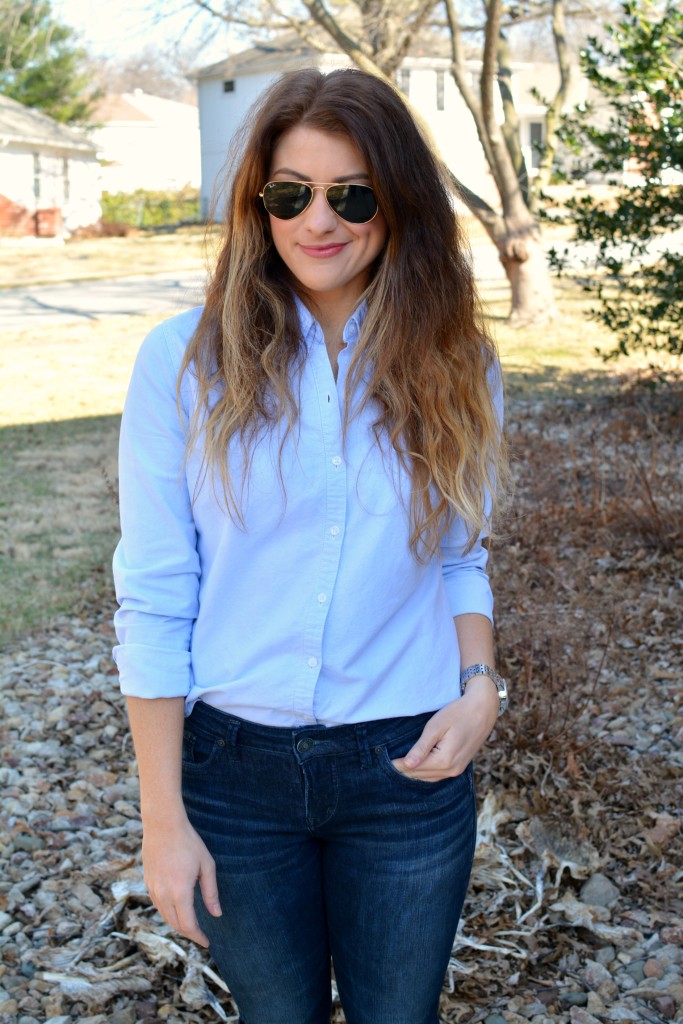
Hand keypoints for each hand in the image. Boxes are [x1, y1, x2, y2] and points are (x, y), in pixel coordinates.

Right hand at [142, 814, 221, 946]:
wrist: (163, 825)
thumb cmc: (188, 842)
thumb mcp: (206, 866)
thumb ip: (211, 893)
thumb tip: (217, 914)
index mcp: (180, 892)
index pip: (188, 925)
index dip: (198, 937)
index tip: (207, 942)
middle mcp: (163, 895)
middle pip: (176, 925)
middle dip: (189, 933)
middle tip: (202, 936)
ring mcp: (153, 889)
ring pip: (165, 916)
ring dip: (178, 923)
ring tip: (192, 924)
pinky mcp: (148, 883)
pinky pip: (158, 905)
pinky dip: (168, 913)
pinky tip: (178, 909)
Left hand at [392, 678, 498, 780]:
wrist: (483, 709)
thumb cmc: (458, 713)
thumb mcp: (436, 727)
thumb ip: (421, 748)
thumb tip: (407, 765)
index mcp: (444, 760)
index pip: (414, 768)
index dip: (398, 765)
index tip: (383, 761)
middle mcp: (451, 770)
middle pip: (420, 775)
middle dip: (404, 771)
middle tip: (386, 765)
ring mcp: (457, 770)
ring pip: (429, 778)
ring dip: (414, 773)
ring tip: (398, 766)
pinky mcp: (460, 767)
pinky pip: (438, 775)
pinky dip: (425, 773)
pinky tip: (417, 767)